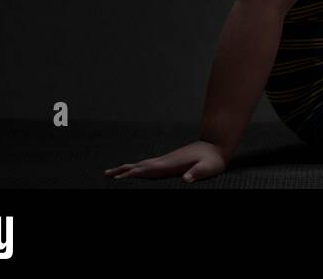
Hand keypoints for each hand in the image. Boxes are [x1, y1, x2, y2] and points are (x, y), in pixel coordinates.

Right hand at [104, 140, 227, 182]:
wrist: (216, 144)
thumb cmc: (213, 159)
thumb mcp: (208, 168)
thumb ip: (197, 173)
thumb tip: (186, 179)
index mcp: (170, 164)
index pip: (148, 170)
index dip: (133, 174)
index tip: (119, 178)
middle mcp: (165, 161)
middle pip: (139, 166)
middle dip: (123, 171)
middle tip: (106, 175)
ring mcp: (166, 160)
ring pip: (142, 164)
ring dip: (126, 169)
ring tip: (111, 172)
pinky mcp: (168, 161)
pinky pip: (148, 165)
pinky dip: (136, 168)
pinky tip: (134, 171)